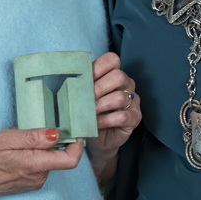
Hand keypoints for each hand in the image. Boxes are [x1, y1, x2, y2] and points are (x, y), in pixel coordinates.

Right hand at [0, 127, 83, 198]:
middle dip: (54, 142)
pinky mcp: (28, 184)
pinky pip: (40, 167)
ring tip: (21, 140)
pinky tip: (17, 151)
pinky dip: (34, 156)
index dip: (77, 145)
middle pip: (60, 158)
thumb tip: (56, 134)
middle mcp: (39, 178)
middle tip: (37, 128)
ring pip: (49, 161)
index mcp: (35, 166)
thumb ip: (33, 137)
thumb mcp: (7, 139)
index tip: (74, 132)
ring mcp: (34, 183)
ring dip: (41, 148)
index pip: (70, 160)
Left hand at [87, 52, 140, 177]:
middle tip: (84, 99)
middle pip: (118, 76)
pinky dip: (106, 120)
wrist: (97, 139)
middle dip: (98, 88)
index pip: (112, 60)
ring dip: (101, 105)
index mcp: (114, 73)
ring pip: (120, 97)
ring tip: (88, 113)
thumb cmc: (88, 114)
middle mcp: (126, 84)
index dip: (98, 67)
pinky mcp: (135, 117)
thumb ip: (80, 86)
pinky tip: (95, 124)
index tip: (84, 78)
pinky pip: (122, 116)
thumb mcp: (83, 97)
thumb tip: (66, 79)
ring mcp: (133, 100)